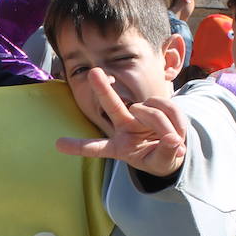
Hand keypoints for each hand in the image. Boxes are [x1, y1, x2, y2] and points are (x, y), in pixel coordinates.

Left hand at [56, 69, 186, 177]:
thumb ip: (165, 154)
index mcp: (119, 147)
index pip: (97, 147)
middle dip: (103, 89)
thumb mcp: (161, 163)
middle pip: (112, 106)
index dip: (79, 146)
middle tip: (93, 72)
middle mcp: (124, 127)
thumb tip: (173, 140)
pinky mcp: (155, 106)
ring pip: (151, 111)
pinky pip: (166, 106)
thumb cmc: (160, 159)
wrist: (175, 149)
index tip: (58, 144)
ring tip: (173, 138)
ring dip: (165, 125)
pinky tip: (178, 129)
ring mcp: (139, 115)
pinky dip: (175, 117)